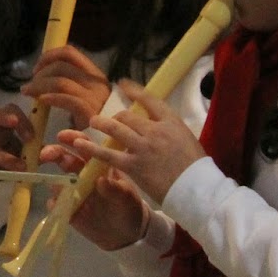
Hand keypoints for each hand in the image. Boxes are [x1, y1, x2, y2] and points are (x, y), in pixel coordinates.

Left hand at [22, 46, 112, 126]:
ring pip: (61, 82)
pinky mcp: (91, 113)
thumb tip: (42, 72)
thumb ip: (69, 81)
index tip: (36, 68)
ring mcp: (95, 98)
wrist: (109, 139)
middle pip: (61, 66)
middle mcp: (97, 83)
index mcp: (94, 74)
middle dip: (40, 73)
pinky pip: (67, 100)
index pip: (69, 52)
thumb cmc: (92, 117)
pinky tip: (40, 101)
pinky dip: (50, 98)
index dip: (48, 56)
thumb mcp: (83, 95)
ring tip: (28, 92)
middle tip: (30, 84)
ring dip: (39, 85)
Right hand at [41, 137, 151, 250]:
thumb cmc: (129, 208)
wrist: (128, 236)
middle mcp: (81, 176)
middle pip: (63, 159)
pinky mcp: (68, 210)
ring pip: (56, 182)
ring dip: (54, 183)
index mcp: (97, 166)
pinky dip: (54, 204)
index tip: (61, 136)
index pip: (83, 146)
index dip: (72, 138)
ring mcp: (73, 193)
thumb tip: (101, 181)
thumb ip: (115, 189)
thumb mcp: (127, 199)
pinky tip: (58, 206)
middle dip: (52, 153)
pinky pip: (56, 205)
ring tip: (60, 189)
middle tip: (45, 155)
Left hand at [57, 79, 206, 204]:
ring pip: (115, 129)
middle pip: (128, 116)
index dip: (134, 90)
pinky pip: (107, 154)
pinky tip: (79, 143)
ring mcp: (142, 148)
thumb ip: (170, 130)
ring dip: (101, 124)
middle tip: (111, 120)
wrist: (198, 191)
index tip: (123, 84)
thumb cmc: (197, 169)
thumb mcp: (188, 139)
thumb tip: (156, 125)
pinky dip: (91, 148)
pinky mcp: (133, 165)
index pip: (150, 100)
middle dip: (117, 117)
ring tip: (93, 122)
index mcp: (172, 123)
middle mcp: (155, 131)